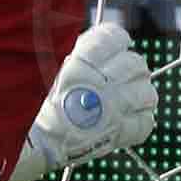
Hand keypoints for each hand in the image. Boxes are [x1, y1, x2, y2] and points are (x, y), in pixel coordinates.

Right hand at [9, 17, 159, 180]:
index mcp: (81, 61)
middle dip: (133, 69)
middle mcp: (101, 81)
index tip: (117, 47)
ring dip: (142, 95)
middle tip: (123, 78)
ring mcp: (112, 108)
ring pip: (148, 93)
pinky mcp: (118, 133)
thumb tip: (99, 43)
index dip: (119, 41)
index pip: (115, 37)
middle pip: (136, 64)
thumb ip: (77, 54)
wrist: (33, 143)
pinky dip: (142, 121)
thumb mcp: (50, 67)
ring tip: (130, 100)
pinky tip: (131, 121)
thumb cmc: (35, 105)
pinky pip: (145, 123)